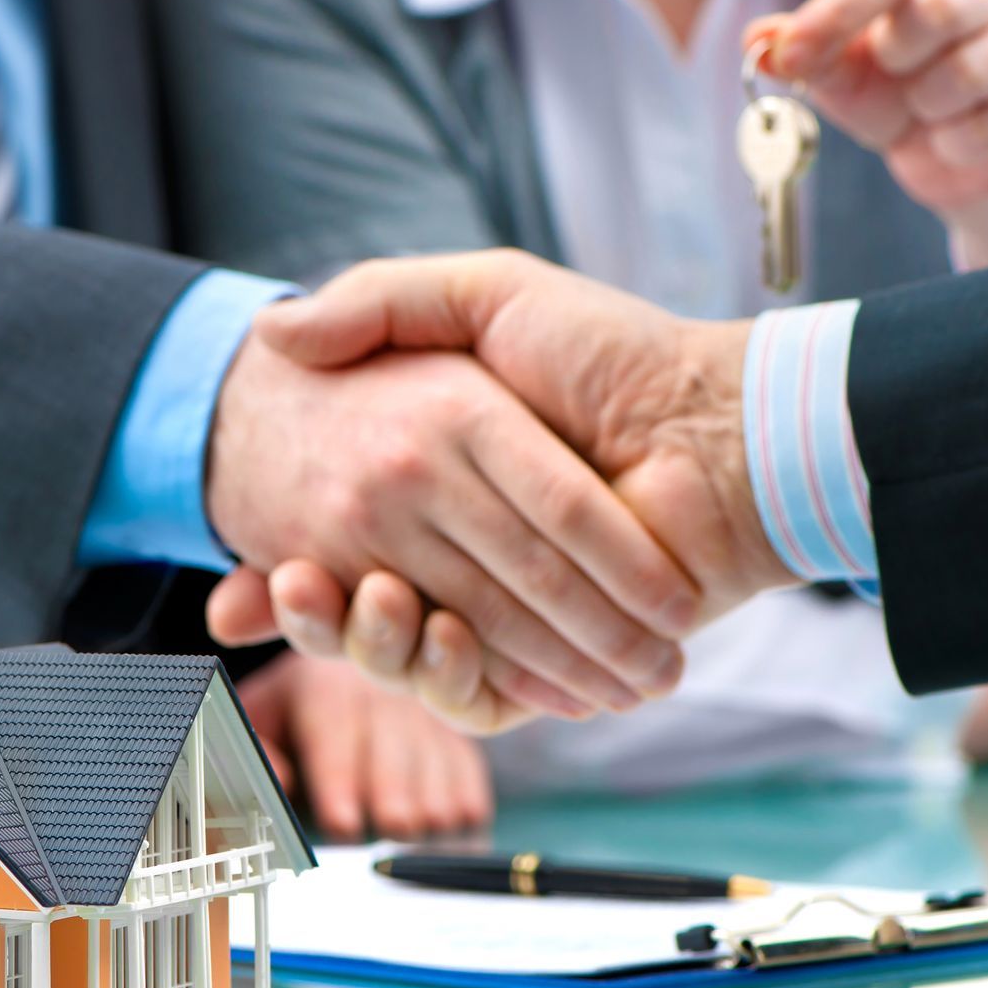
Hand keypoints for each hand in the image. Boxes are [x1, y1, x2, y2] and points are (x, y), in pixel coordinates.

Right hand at [206, 323, 694, 724]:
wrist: (718, 427)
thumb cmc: (609, 350)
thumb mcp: (486, 293)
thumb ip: (383, 301)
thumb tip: (272, 336)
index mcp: (440, 474)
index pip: (344, 530)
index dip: (292, 560)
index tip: (269, 559)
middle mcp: (464, 546)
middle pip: (365, 601)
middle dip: (324, 610)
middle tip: (299, 582)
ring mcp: (505, 608)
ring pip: (409, 653)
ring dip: (379, 644)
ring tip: (376, 601)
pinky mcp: (548, 662)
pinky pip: (478, 694)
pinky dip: (454, 679)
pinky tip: (440, 635)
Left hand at [235, 651, 493, 839]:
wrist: (346, 677)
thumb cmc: (295, 717)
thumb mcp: (261, 721)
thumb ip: (260, 752)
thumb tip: (277, 783)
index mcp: (325, 686)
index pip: (335, 733)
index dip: (339, 781)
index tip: (342, 823)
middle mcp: (383, 693)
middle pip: (395, 755)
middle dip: (394, 800)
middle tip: (392, 834)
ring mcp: (428, 716)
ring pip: (438, 769)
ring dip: (431, 812)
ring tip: (420, 842)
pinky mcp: (460, 740)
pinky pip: (471, 779)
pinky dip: (463, 813)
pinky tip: (450, 842)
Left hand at [756, 0, 987, 264]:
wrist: (958, 156)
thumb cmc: (901, 88)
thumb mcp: (845, 67)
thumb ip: (806, 49)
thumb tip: (760, 43)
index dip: (836, 9)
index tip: (793, 53)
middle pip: (945, 1)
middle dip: (896, 53)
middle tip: (893, 67)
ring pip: (972, 69)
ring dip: (926, 104)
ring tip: (929, 104)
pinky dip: (956, 143)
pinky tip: (957, 136)